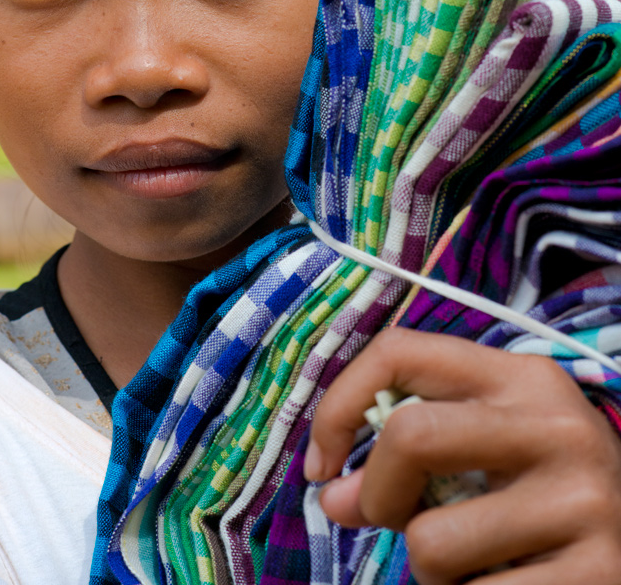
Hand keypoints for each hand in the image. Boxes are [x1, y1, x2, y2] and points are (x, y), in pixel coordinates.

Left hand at [304, 328, 620, 583]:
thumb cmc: (546, 495)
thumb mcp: (490, 450)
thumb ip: (411, 456)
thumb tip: (333, 498)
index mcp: (521, 376)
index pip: (400, 351)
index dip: (338, 406)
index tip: (322, 464)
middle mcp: (555, 423)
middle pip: (410, 436)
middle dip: (376, 494)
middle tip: (390, 523)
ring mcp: (584, 498)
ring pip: (431, 542)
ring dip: (431, 572)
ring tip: (473, 565)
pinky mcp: (598, 573)